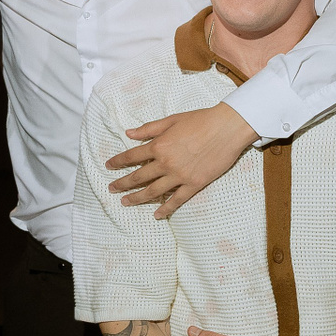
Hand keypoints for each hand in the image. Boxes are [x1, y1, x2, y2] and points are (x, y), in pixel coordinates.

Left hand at [105, 103, 257, 219]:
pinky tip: (156, 215)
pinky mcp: (194, 184)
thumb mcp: (171, 120)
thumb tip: (129, 133)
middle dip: (123, 184)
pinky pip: (177, 200)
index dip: (118, 162)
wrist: (227, 128)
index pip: (131, 156)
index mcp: (158, 146)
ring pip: (153, 192)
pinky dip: (165, 209)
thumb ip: (149, 129)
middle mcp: (166, 163)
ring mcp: (180, 176)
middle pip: (138, 177)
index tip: (108, 166)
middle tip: (111, 189)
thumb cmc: (200, 120)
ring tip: (126, 203)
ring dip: (137, 198)